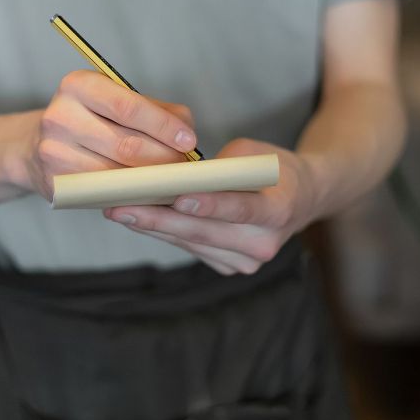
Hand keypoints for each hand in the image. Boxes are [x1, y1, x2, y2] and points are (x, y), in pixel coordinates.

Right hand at [24, 70, 197, 199]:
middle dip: (164, 159)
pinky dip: (131, 195)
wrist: (38, 145)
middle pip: (126, 145)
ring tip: (172, 181)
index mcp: (79, 85)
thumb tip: (187, 130)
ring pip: (116, 174)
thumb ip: (157, 110)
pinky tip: (146, 193)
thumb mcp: (119, 101)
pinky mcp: (54, 182)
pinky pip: (103, 193)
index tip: (189, 141)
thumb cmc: (91, 120)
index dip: (164, 126)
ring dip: (151, 182)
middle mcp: (60, 115)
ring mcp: (53, 151)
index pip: (129, 107)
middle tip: (186, 168)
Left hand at [103, 138, 324, 274]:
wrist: (301, 199)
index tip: (177, 197)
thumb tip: (177, 175)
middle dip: (159, 218)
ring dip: (153, 226)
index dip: (208, 204)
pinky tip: (138, 219)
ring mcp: (246, 261)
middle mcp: (264, 243)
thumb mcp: (255, 153)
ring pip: (191, 242)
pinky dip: (165, 232)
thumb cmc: (275, 168)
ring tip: (117, 210)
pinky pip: (191, 248)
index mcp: (279, 210)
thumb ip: (221, 166)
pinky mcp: (229, 266)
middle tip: (120, 206)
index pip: (240, 209)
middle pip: (204, 231)